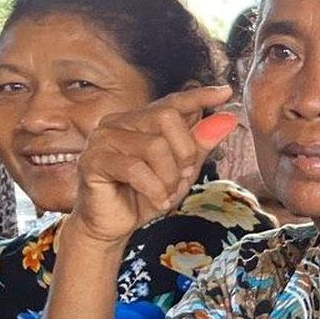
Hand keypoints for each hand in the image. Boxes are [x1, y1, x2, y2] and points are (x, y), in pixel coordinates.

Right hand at [68, 84, 236, 248]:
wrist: (113, 225)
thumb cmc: (145, 195)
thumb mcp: (182, 170)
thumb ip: (200, 144)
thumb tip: (227, 119)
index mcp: (140, 120)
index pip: (173, 102)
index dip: (199, 96)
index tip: (225, 93)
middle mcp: (119, 122)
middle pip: (168, 118)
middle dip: (185, 152)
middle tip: (183, 177)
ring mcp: (103, 139)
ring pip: (155, 146)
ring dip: (169, 177)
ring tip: (165, 193)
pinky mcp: (92, 161)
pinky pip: (136, 169)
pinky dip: (154, 189)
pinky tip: (157, 200)